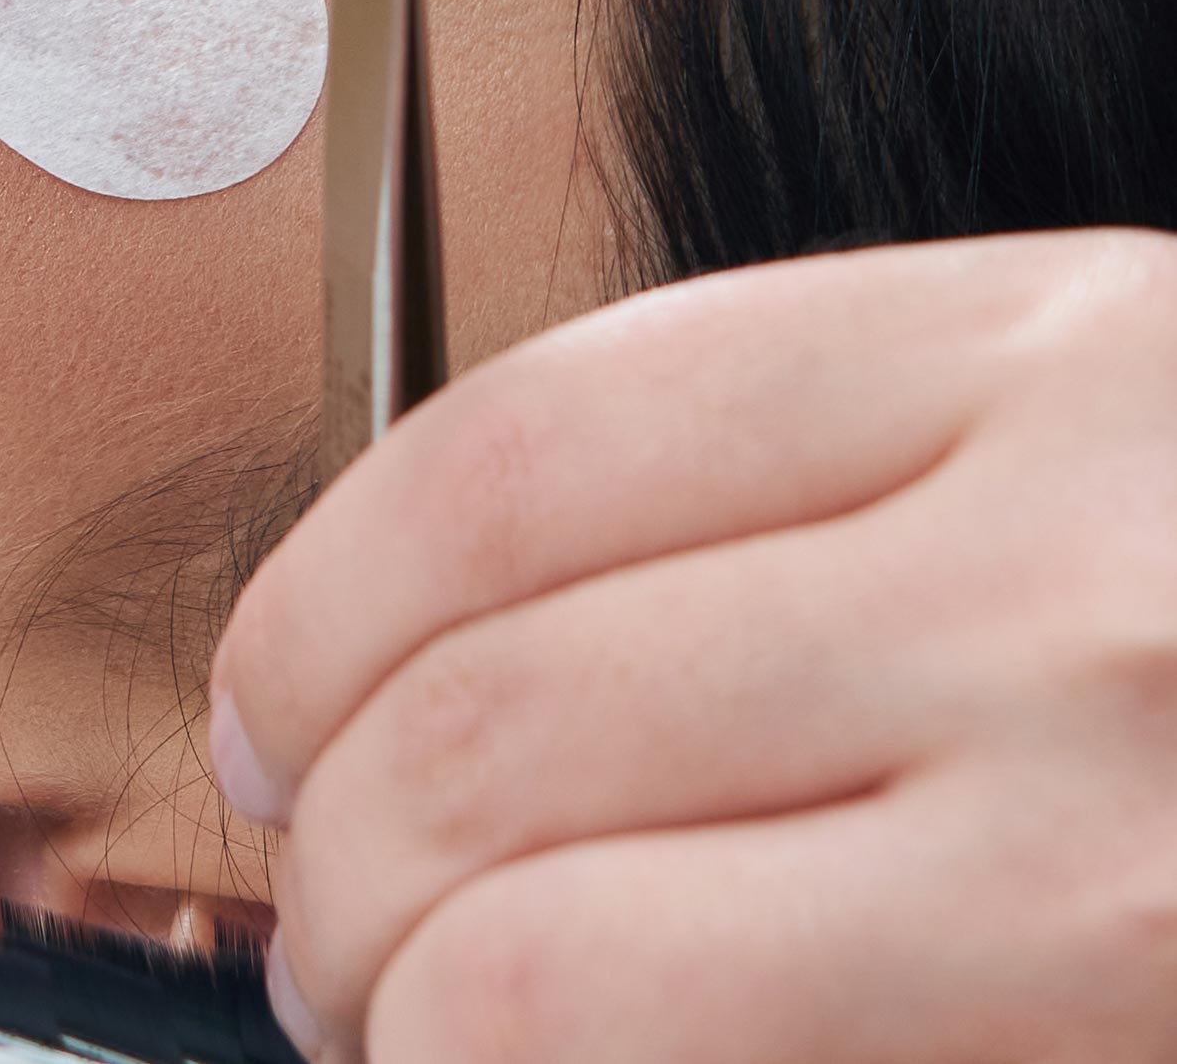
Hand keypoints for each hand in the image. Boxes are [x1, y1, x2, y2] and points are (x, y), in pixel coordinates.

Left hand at [208, 233, 1176, 1061]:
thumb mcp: (1088, 431)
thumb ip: (811, 493)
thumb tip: (434, 645)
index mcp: (1035, 357)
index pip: (518, 458)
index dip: (320, 595)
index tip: (263, 697)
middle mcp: (1075, 584)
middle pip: (499, 714)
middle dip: (329, 846)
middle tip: (313, 908)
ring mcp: (1120, 850)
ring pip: (556, 952)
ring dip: (401, 1004)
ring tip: (395, 1020)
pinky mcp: (1131, 1032)